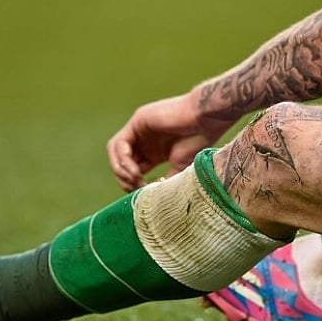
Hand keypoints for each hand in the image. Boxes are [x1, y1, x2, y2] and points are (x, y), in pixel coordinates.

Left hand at [107, 94, 233, 190]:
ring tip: (135, 180)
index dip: (134, 185)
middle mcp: (145, 140)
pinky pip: (119, 144)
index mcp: (155, 151)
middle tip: (137, 189)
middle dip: (125, 179)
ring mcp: (140, 130)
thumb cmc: (198, 141)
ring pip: (115, 152)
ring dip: (121, 170)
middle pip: (122, 162)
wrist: (205, 120)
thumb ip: (164, 180)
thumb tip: (154, 200)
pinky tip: (135, 171)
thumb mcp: (179, 167)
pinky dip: (122, 160)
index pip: (134, 170)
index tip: (145, 195)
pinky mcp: (137, 121)